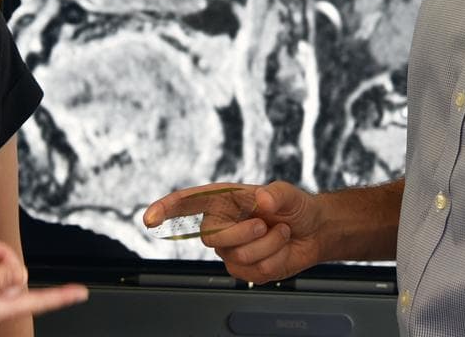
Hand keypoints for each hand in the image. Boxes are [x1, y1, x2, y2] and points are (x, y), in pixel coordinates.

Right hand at [144, 181, 324, 283]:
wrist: (313, 231)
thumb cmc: (294, 207)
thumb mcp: (289, 193)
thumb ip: (276, 193)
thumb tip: (261, 200)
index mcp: (223, 200)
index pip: (186, 204)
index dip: (165, 209)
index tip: (150, 217)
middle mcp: (221, 225)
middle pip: (211, 237)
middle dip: (244, 232)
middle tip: (266, 223)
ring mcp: (230, 250)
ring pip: (238, 255)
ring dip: (268, 244)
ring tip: (280, 232)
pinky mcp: (243, 270)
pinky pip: (255, 270)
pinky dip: (276, 259)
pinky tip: (280, 249)